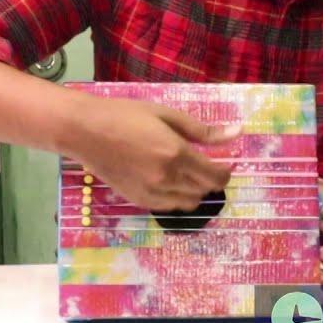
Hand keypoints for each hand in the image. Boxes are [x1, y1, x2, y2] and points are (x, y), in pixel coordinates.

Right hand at [61, 95, 238, 210]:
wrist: (85, 131)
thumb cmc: (125, 115)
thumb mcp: (166, 115)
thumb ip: (202, 130)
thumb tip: (238, 132)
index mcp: (176, 153)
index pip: (215, 175)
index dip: (226, 172)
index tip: (224, 163)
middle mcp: (167, 177)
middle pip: (205, 190)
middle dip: (211, 180)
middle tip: (206, 165)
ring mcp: (151, 192)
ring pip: (189, 203)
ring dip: (195, 191)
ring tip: (187, 174)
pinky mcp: (138, 200)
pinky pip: (169, 208)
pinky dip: (176, 198)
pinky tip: (169, 181)